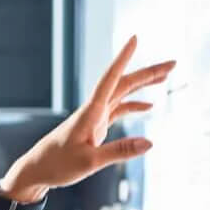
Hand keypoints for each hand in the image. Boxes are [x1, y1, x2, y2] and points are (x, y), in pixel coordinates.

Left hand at [0, 35, 175, 201]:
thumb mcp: (90, 162)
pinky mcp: (93, 127)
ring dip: (143, 85)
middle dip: (147, 72)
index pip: (109, 79)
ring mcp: (94, 117)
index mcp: (90, 113)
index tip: (135, 38)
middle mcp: (93, 110)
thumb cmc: (57, 165)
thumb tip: (150, 143)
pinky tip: (149, 107)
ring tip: (166, 77)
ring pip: (122, 94)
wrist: (36, 171)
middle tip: (173, 64)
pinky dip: (133, 106)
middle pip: (123, 83)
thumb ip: (120, 151)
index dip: (123, 58)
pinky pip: (117, 110)